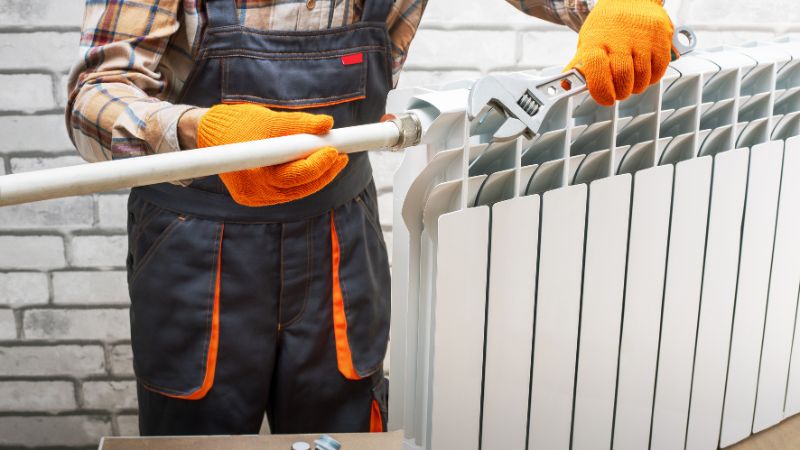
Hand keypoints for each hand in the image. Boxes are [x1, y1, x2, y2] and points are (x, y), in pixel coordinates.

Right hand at [193, 103, 347, 206]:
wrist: (208, 134)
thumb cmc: (237, 124)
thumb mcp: (269, 119)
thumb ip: (299, 123)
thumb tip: (327, 124)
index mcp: (253, 175)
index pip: (294, 175)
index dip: (317, 164)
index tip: (334, 150)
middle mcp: (254, 193)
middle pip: (299, 187)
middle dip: (323, 172)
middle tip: (340, 155)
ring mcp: (256, 197)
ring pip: (296, 191)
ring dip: (316, 176)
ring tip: (333, 158)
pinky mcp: (258, 195)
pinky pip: (287, 190)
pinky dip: (302, 179)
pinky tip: (316, 166)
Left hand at [565, 0, 674, 105]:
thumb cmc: (607, 25)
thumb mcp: (587, 41)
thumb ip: (579, 65)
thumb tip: (566, 86)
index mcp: (596, 41)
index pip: (596, 70)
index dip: (601, 90)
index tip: (604, 98)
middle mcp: (620, 39)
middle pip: (622, 78)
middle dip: (621, 92)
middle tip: (619, 91)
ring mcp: (643, 38)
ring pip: (642, 78)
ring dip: (636, 87)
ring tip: (631, 81)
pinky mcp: (661, 38)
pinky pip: (659, 70)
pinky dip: (652, 78)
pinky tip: (644, 72)